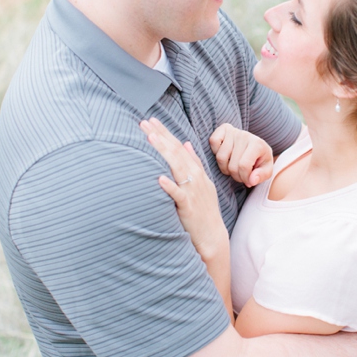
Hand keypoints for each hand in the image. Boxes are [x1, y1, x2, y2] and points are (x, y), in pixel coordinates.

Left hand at [139, 118, 227, 259]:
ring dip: (164, 152)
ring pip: (177, 168)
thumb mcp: (203, 183)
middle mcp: (195, 178)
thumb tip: (186, 143)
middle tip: (144, 122)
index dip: (165, 133)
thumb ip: (194, 163)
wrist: (212, 236)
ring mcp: (193, 191)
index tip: (151, 120)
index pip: (178, 147)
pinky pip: (178, 195)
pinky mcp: (188, 207)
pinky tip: (159, 178)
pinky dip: (170, 186)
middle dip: (160, 136)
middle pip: (176, 152)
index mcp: (197, 172)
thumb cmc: (203, 211)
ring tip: (150, 139)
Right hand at [209, 123, 272, 186]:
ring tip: (233, 167)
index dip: (244, 178)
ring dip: (225, 168)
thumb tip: (251, 181)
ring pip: (220, 157)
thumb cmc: (260, 159)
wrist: (255, 144)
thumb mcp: (267, 170)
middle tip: (241, 175)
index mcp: (257, 144)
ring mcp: (233, 131)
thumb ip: (261, 176)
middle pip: (232, 165)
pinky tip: (225, 156)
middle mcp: (244, 136)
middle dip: (235, 176)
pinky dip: (215, 152)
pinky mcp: (223, 129)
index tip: (248, 181)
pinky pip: (213, 142)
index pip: (244, 166)